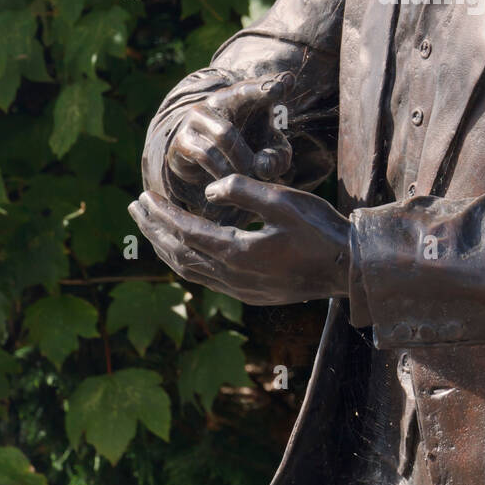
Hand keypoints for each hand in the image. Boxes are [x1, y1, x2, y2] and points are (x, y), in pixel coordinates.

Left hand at [128, 175, 350, 305]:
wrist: (349, 269)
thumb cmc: (320, 229)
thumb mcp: (283, 200)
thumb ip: (242, 191)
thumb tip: (210, 192)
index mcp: (237, 253)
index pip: (185, 232)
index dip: (162, 213)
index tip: (144, 196)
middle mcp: (232, 277)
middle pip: (179, 253)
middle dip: (154, 229)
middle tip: (135, 208)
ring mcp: (241, 290)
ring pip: (189, 270)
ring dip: (167, 247)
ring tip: (152, 228)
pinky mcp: (252, 294)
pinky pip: (206, 278)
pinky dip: (187, 260)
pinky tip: (187, 249)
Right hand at [163, 73, 295, 213]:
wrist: (202, 161)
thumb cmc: (246, 148)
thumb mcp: (268, 152)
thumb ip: (276, 157)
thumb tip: (263, 167)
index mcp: (243, 97)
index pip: (256, 86)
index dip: (268, 85)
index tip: (285, 83)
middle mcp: (217, 100)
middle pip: (240, 99)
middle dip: (258, 113)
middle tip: (263, 166)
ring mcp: (196, 118)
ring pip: (225, 135)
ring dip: (241, 161)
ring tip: (250, 178)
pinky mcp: (181, 139)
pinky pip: (205, 156)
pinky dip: (221, 172)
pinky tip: (227, 181)